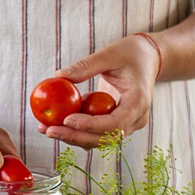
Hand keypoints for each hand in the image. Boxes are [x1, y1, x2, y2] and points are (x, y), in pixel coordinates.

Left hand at [38, 34, 160, 149]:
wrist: (148, 60)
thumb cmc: (132, 53)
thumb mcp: (110, 54)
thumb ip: (86, 66)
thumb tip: (59, 76)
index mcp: (138, 104)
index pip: (113, 124)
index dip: (90, 125)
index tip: (67, 120)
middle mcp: (134, 120)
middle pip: (103, 138)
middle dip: (74, 136)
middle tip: (49, 131)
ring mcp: (126, 125)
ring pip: (97, 140)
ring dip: (71, 137)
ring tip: (46, 129)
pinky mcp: (115, 125)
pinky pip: (94, 134)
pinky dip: (76, 132)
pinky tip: (56, 127)